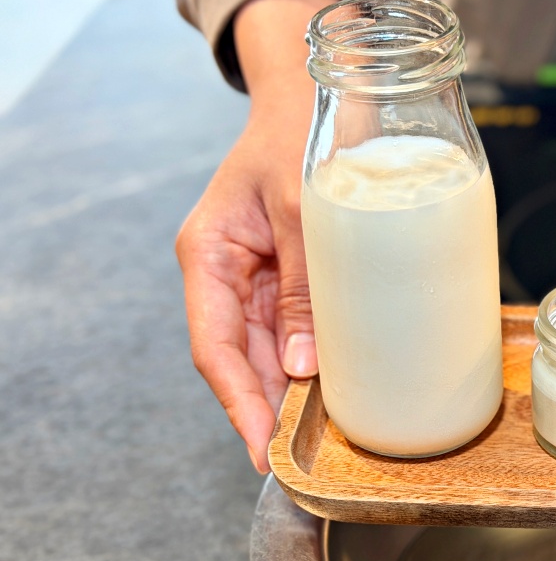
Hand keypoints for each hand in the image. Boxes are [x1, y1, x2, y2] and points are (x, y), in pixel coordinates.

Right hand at [176, 0, 340, 472]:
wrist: (315, 98)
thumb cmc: (297, 135)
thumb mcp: (303, 207)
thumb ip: (303, 284)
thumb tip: (304, 366)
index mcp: (209, 256)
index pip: (215, 349)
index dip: (239, 406)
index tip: (262, 451)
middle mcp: (229, 277)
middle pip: (244, 363)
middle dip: (271, 413)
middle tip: (303, 462)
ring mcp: (259, 282)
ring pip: (272, 356)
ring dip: (296, 396)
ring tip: (327, 440)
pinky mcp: (291, 281)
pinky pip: (299, 334)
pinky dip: (317, 365)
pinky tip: (342, 392)